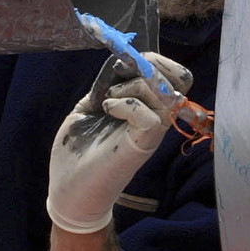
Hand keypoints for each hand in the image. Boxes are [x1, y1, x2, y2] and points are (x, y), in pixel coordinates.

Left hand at [46, 52, 191, 233]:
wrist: (68, 190)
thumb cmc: (78, 149)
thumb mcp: (91, 104)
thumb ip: (107, 83)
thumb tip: (119, 61)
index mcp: (148, 106)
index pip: (177, 75)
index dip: (156, 60)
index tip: (122, 65)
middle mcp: (156, 118)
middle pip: (181, 79)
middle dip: (151, 65)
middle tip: (121, 75)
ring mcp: (151, 132)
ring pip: (165, 93)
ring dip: (132, 85)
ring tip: (109, 99)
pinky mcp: (141, 146)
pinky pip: (149, 116)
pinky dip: (125, 104)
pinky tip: (107, 109)